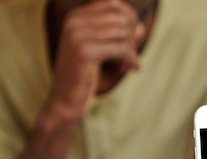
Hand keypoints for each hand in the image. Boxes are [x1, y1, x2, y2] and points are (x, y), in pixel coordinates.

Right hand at [45, 0, 144, 120]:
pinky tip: (126, 69)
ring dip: (131, 52)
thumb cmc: (87, 77)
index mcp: (76, 16)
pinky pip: (121, 48)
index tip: (128, 44)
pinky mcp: (83, 52)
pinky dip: (129, 60)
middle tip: (129, 58)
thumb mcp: (106, 53)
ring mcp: (76, 35)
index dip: (129, 23)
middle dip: (132, 39)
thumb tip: (140, 27)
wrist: (66, 101)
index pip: (115, 5)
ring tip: (125, 65)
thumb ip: (121, 38)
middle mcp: (73, 20)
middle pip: (121, 18)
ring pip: (124, 33)